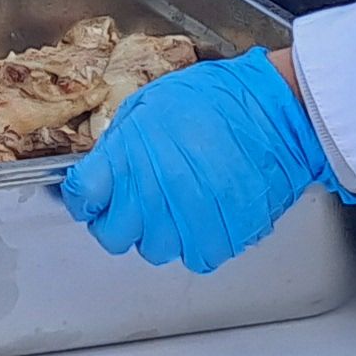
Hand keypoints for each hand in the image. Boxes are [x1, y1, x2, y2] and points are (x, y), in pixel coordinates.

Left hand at [60, 52, 348, 272]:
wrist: (273, 111)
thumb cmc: (215, 99)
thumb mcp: (148, 105)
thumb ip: (119, 146)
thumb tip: (104, 170)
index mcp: (127, 159)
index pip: (83, 198)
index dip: (84, 197)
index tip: (91, 194)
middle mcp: (152, 196)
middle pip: (113, 235)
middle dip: (116, 221)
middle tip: (131, 203)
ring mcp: (187, 221)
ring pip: (154, 250)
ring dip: (157, 233)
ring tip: (172, 206)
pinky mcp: (223, 237)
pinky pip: (196, 257)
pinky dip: (196, 243)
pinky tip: (201, 217)